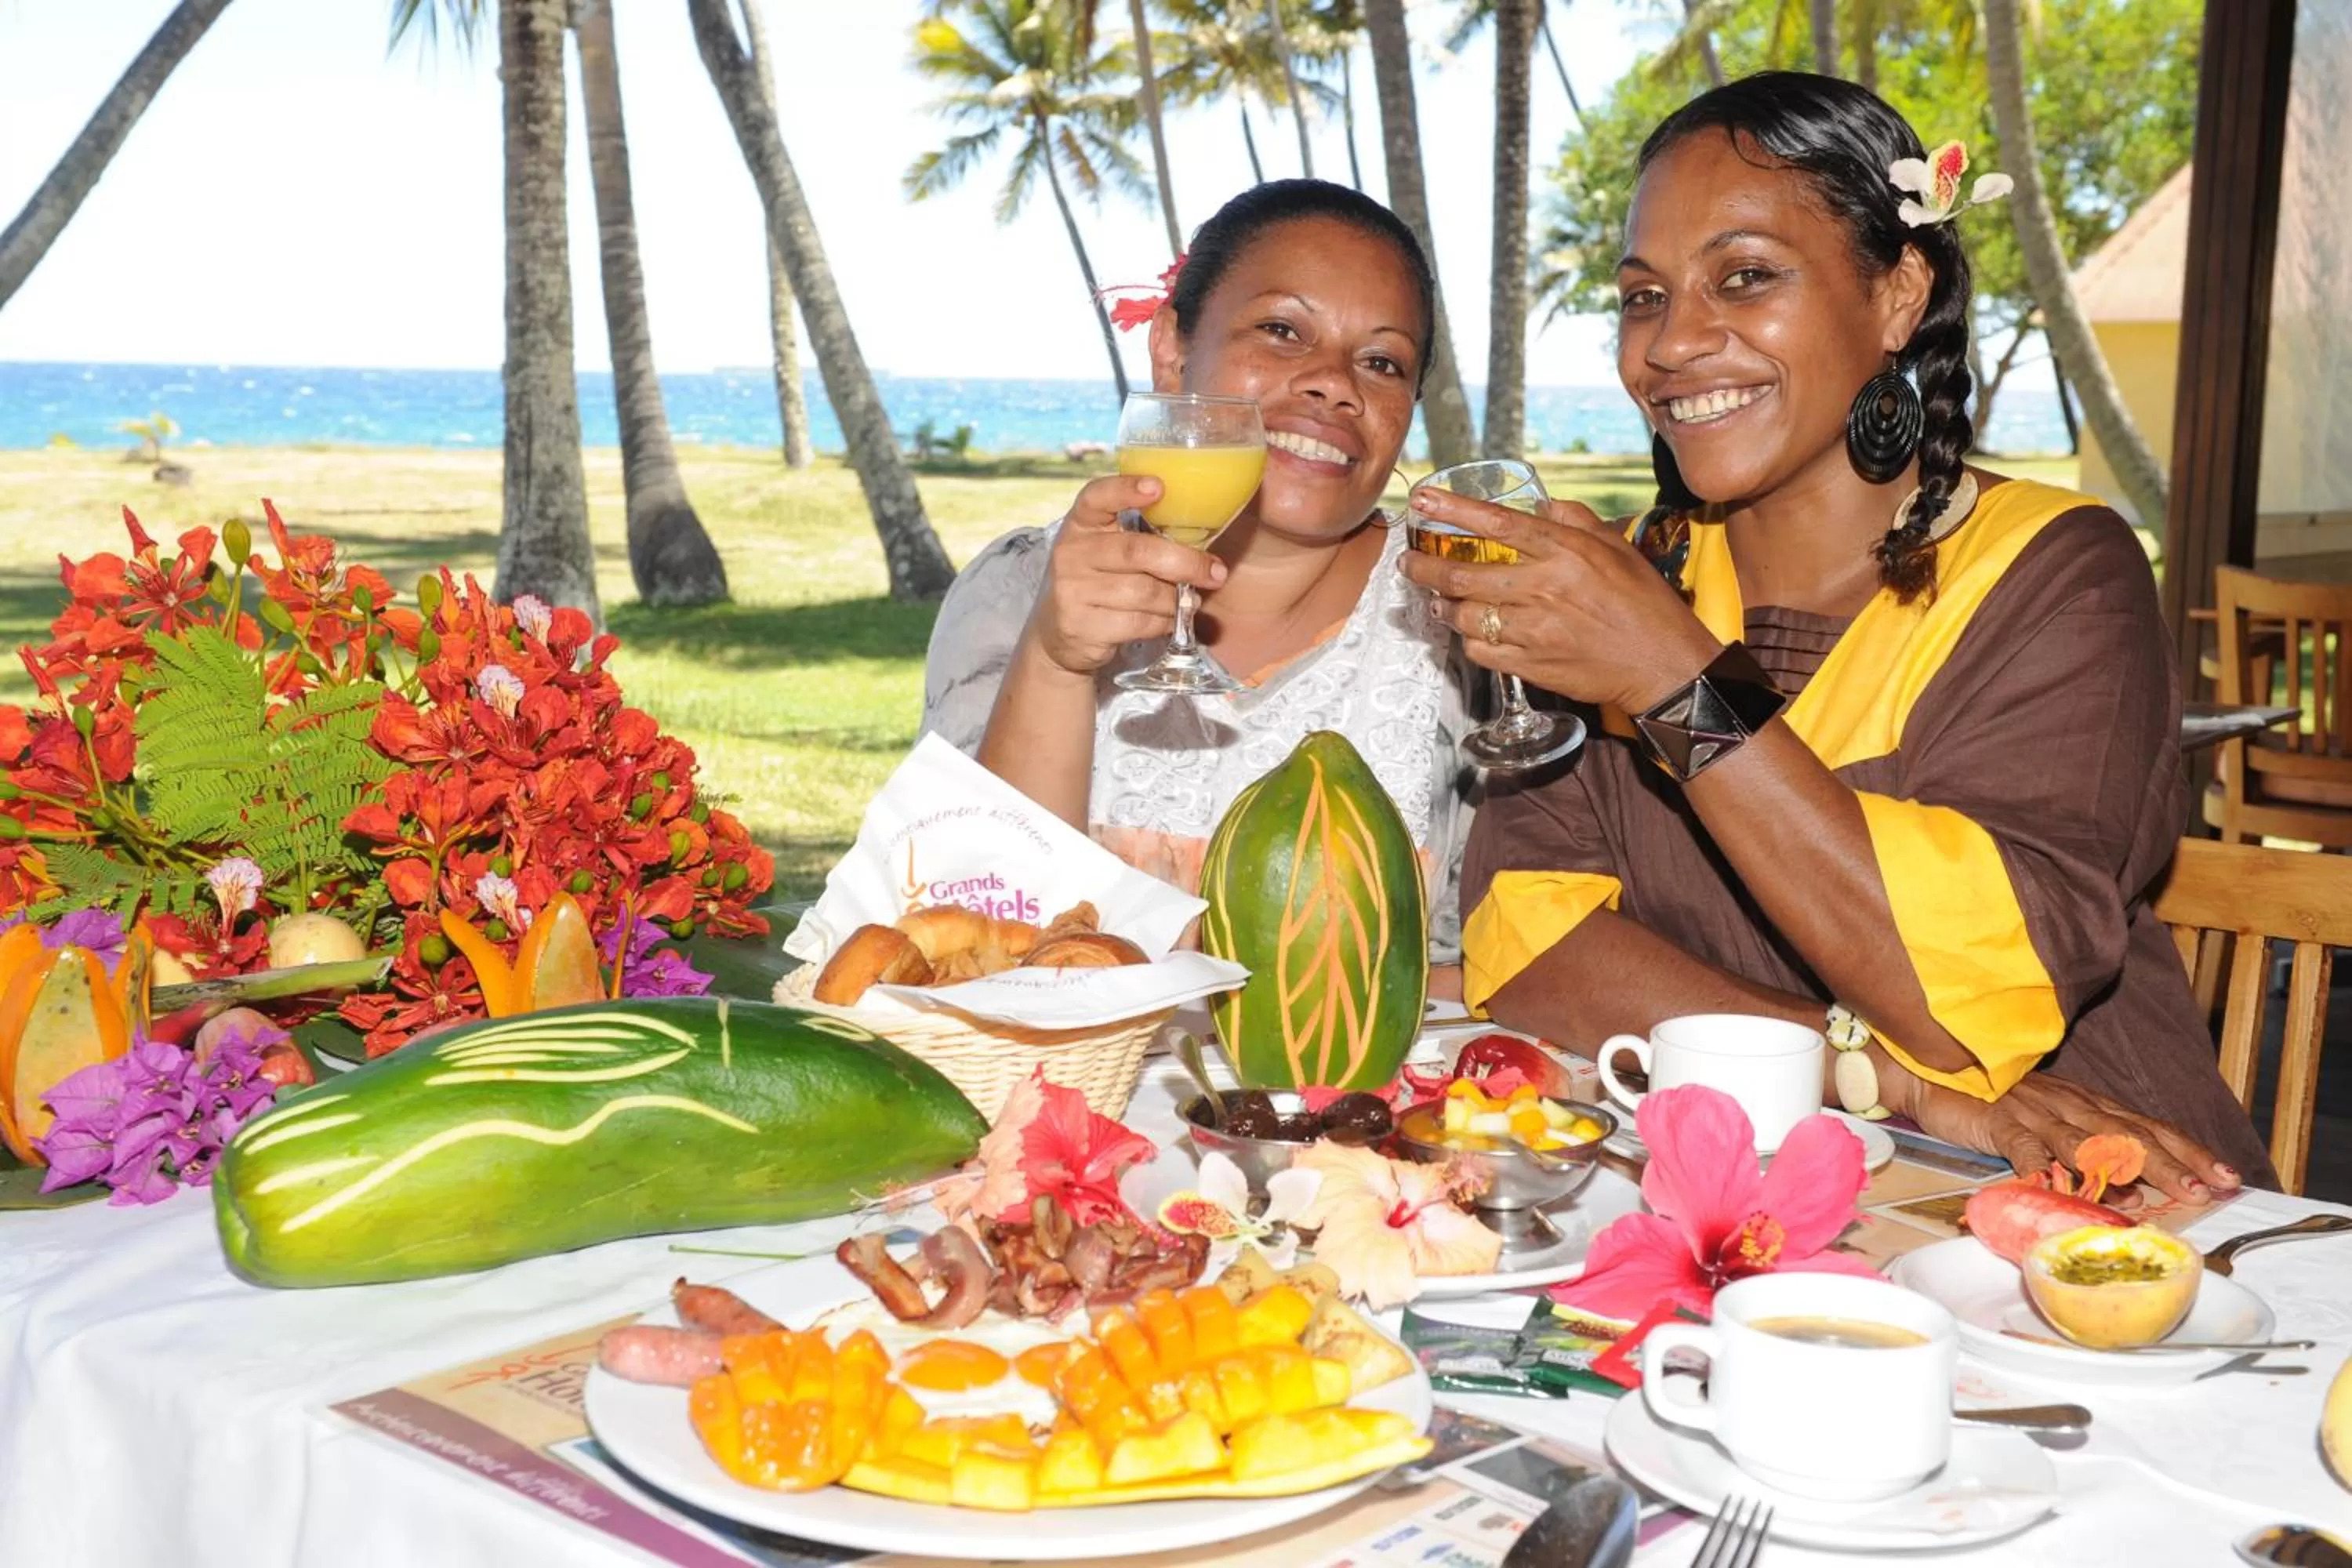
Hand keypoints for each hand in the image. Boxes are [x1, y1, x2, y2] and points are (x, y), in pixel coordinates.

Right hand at [1025, 475, 1227, 677]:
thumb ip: (1142, 535)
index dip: (1126, 489)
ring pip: (1145, 592)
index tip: (1159, 487)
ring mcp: (1073, 590)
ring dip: (1176, 599)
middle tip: (1215, 572)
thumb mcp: (1109, 548)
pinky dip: (1163, 623)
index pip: (1096, 497)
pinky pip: (1140, 623)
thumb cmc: (1100, 579)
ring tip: (1188, 600)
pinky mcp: (1082, 626)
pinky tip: (1168, 620)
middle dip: (1185, 563)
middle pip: (1137, 551)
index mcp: (1081, 523)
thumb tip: (1204, 536)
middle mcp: (1072, 552)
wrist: (1060, 632)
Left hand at [1394, 486, 1719, 711]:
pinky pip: (1482, 651)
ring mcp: (1535, 630)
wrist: (1663, 664)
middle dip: (1424, 566)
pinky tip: (1470, 632)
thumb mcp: (1617, 548)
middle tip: (1408, 562)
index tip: (1422, 501)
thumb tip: (1540, 503)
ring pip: (1465, 615)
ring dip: (1441, 606)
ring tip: (1435, 600)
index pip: (1496, 523)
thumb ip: (1575, 520)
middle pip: (1464, 573)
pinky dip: (1469, 640)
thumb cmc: (1644, 603)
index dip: (1452, 510)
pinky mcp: (1532, 665)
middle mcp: (1544, 587)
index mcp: (1566, 552)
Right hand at [1899, 1069, 2243, 1204]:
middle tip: (2210, 1188)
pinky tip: (2055, 1184)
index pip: (2148, 1128)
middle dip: (2174, 1162)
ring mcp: (2033, 1110)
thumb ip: (2088, 1161)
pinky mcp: (1996, 1118)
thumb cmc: (1992, 1103)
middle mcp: (2068, 1104)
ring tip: (2155, 1193)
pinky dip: (2040, 1163)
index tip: (2226, 1177)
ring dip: (2124, 1165)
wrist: (1931, 1073)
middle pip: (2130, 1133)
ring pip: (2087, 1139)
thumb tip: (2129, 1197)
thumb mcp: (2049, 1132)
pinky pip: (2021, 1144)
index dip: (2189, 1152)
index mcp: (2085, 1105)